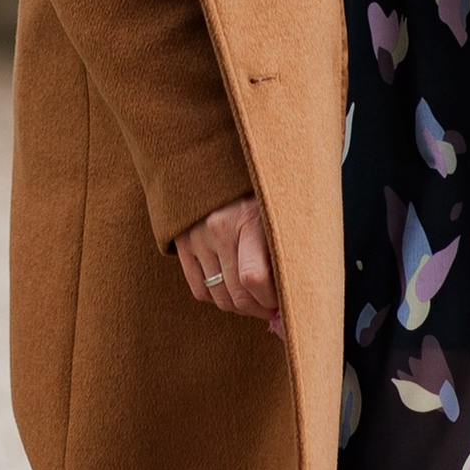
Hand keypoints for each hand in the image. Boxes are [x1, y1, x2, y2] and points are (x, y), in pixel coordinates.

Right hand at [173, 194, 281, 332]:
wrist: (219, 160)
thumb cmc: (260, 190)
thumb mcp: (278, 212)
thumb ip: (284, 252)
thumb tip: (286, 305)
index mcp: (248, 218)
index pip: (254, 278)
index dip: (270, 299)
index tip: (283, 299)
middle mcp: (218, 228)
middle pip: (236, 295)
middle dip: (259, 309)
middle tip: (271, 305)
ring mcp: (197, 237)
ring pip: (219, 298)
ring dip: (240, 307)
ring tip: (254, 296)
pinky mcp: (182, 243)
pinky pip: (200, 290)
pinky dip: (218, 298)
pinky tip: (232, 288)